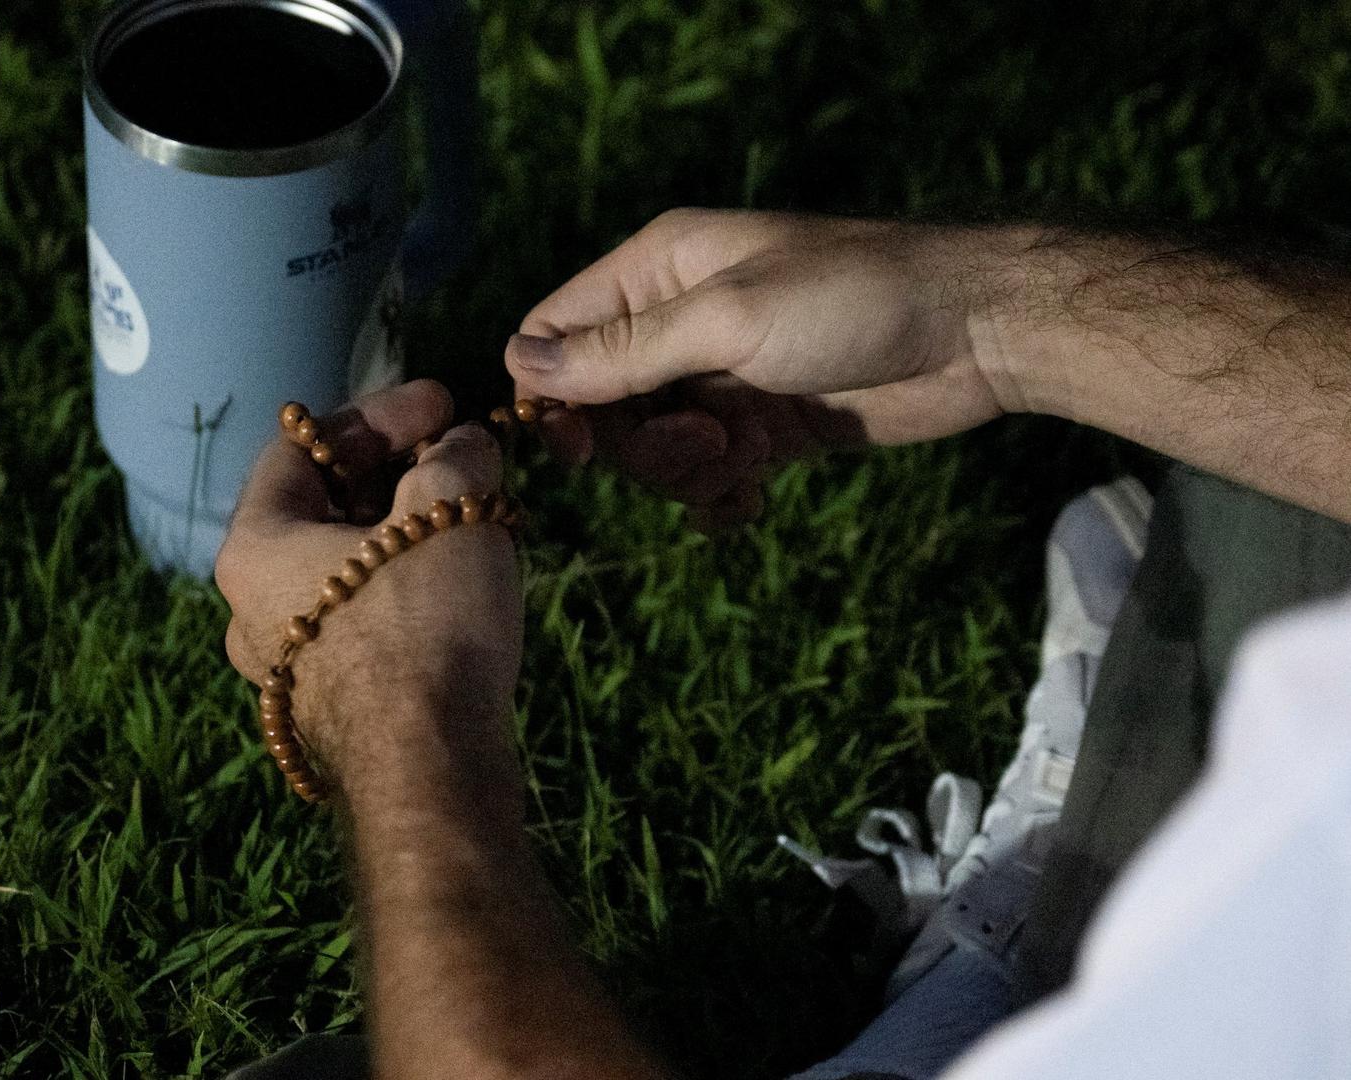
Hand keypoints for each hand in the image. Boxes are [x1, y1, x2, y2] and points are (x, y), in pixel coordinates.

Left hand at [214, 380, 523, 797]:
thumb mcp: (449, 509)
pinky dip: (406, 591)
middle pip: (321, 510)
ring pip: (345, 573)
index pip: (299, 447)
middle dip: (396, 474)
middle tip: (460, 458)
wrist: (430, 770)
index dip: (376, 413)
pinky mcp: (331, 713)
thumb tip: (464, 443)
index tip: (442, 405)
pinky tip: (462, 587)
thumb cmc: (426, 624)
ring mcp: (286, 671)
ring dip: (406, 534)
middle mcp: (250, 610)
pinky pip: (362, 627)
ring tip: (472, 518)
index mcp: (253, 548)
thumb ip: (455, 454)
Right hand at [506, 209, 1004, 528]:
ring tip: (748, 457)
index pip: (557, 331)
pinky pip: (705, 478)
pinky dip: (719, 496)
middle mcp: (679, 322)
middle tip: (708, 442)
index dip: (552, 393)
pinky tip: (752, 497)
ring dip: (688, 472)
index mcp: (657, 270)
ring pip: (653, 451)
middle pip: (601, 406)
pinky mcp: (762, 429)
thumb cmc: (852, 299)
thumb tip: (520, 364)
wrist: (974, 333)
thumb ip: (625, 351)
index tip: (577, 445)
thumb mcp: (728, 319)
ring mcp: (720, 379)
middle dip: (641, 444)